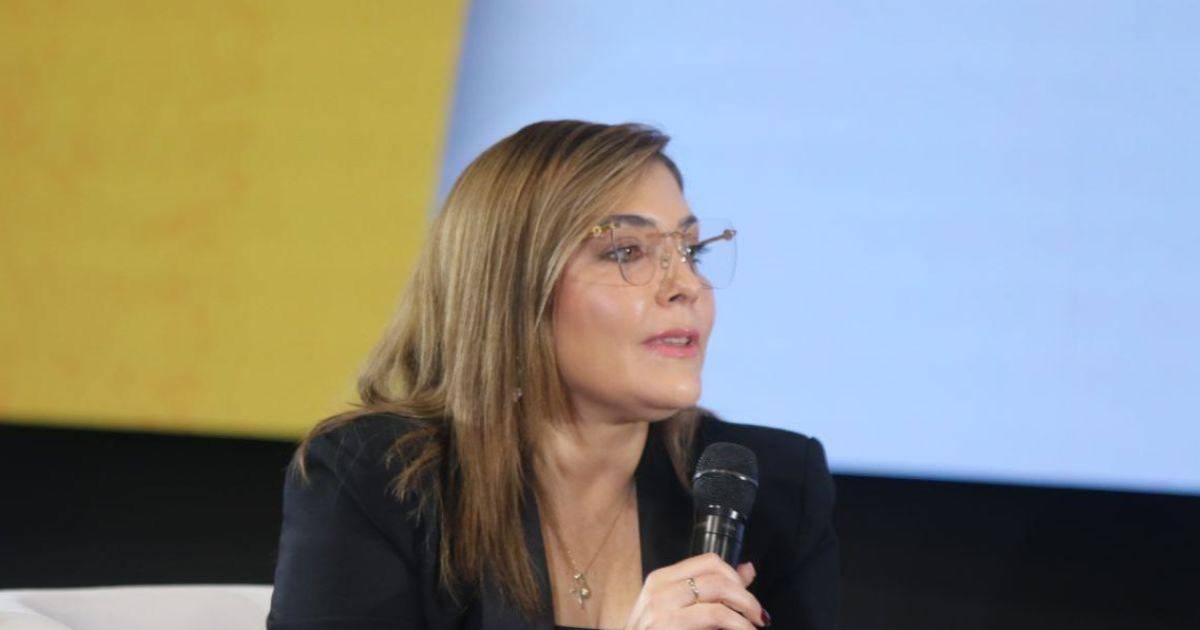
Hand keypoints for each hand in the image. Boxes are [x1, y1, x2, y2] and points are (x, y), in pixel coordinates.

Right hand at [623, 552, 768, 628]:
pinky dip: (738, 624)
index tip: (746, 593)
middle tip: (757, 614)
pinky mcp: (667, 625)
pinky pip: (714, 614)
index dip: (734, 575)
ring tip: (754, 623)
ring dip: (745, 608)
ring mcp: (660, 608)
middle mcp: (659, 589)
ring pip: (718, 592)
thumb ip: (713, 590)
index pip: (708, 561)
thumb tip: (746, 569)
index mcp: (661, 580)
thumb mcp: (681, 611)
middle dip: (744, 594)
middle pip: (716, 574)